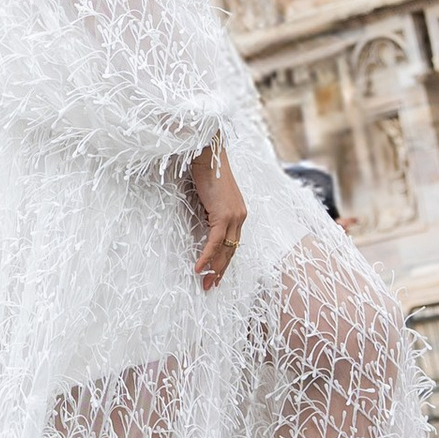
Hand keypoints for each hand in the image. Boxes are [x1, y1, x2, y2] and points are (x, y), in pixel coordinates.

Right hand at [187, 140, 246, 290]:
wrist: (207, 150)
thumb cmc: (204, 168)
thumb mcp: (207, 195)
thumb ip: (207, 210)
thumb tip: (199, 223)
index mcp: (237, 212)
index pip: (232, 243)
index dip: (223, 261)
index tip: (215, 274)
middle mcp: (240, 216)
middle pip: (231, 250)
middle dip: (220, 270)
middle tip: (210, 286)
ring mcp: (234, 215)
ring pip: (225, 249)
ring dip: (214, 268)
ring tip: (205, 283)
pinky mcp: (224, 214)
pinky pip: (215, 241)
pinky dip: (206, 256)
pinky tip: (198, 268)